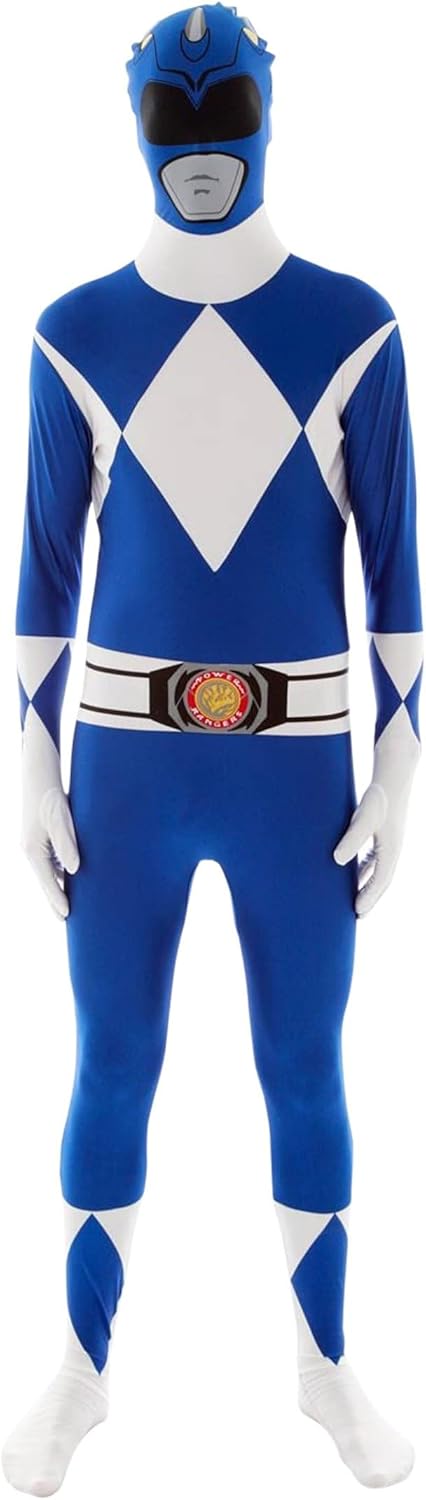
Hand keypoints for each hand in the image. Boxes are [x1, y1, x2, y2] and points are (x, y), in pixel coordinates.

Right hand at [20, 708, 79, 917]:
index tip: (67, 918)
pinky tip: (76, 878)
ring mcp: (36, 843)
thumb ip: (67, 845)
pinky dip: (63, 871)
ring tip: (78, 905)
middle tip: (70, 920)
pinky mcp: (42, 836)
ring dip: (62, 885)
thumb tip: (74, 870)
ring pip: (50, 871)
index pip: (46, 883)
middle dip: (57, 899)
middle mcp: (31, 849)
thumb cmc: (50, 792)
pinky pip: (53, 860)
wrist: (39, 769)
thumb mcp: (61, 818)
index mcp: (32, 849)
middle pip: (46, 881)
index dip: (57, 901)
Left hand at [333, 781, 397, 915]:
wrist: (393, 777)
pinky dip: (365, 872)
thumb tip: (337, 860)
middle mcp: (393, 850)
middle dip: (370, 898)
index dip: (369, 897)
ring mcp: (390, 844)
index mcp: (391, 850)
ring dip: (367, 887)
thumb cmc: (378, 797)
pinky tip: (353, 876)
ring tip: (354, 902)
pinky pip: (375, 861)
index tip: (357, 912)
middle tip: (356, 916)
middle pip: (381, 881)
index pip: (380, 881)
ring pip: (378, 872)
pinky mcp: (384, 836)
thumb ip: (351, 839)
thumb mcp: (363, 818)